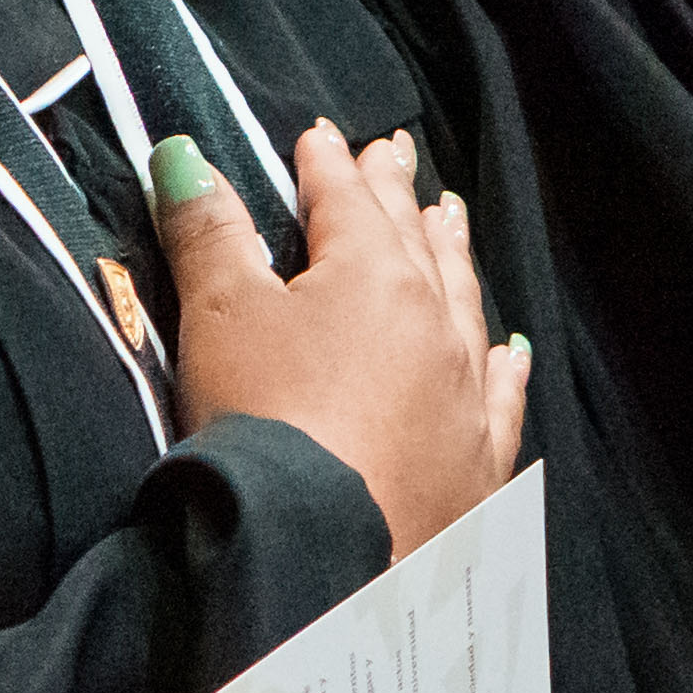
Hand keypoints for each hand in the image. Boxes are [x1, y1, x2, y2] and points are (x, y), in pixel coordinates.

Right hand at [158, 121, 529, 561]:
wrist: (319, 556)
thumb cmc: (262, 423)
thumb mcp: (218, 315)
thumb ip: (207, 232)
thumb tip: (185, 154)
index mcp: (375, 276)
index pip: (347, 201)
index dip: (327, 165)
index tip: (321, 136)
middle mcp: (436, 326)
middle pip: (414, 242)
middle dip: (398, 197)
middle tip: (397, 156)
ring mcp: (465, 398)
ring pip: (463, 305)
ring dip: (451, 258)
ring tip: (450, 221)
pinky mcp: (478, 467)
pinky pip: (500, 399)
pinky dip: (502, 367)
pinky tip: (508, 351)